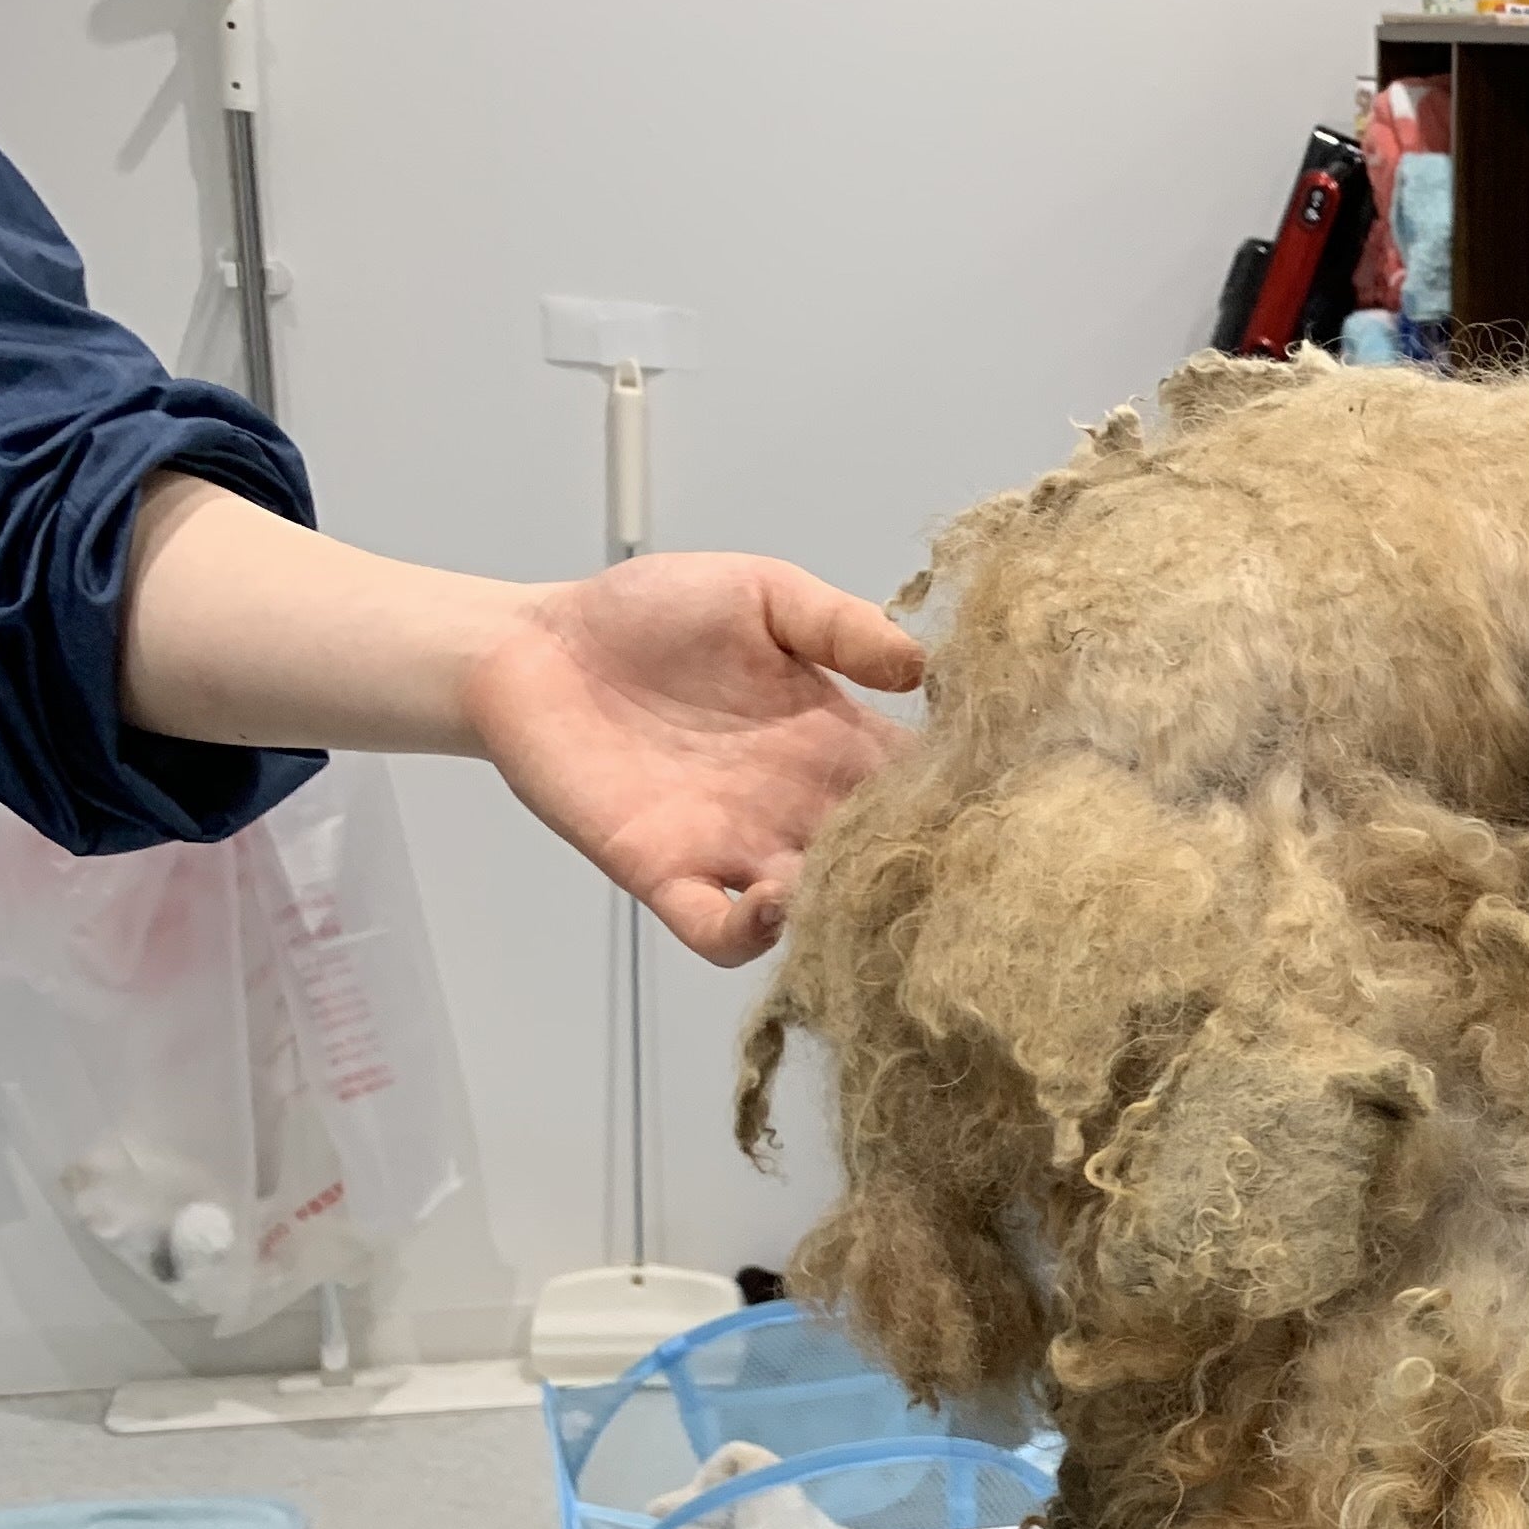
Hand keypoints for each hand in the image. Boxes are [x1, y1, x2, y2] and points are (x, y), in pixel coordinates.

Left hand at [463, 555, 923, 966]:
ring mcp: (737, 849)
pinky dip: (755, 935)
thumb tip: (925, 667)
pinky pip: (725, 935)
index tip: (993, 798)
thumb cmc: (647, 613)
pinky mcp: (670, 877)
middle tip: (944, 867)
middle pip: (882, 860)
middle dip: (914, 871)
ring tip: (856, 882)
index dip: (955, 797)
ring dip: (844, 911)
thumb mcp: (760, 593)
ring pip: (818, 909)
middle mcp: (799, 807)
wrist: (535, 648)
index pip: (919, 786)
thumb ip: (839, 625)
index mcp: (835, 742)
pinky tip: (770, 900)